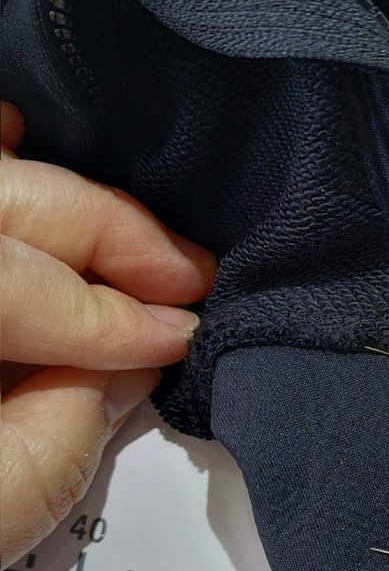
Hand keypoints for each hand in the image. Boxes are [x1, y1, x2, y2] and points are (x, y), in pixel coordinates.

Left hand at [0, 101, 215, 569]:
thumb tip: (128, 363)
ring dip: (52, 196)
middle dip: (112, 238)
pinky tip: (11, 142)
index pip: (26, 287)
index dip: (119, 315)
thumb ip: (64, 429)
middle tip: (188, 274)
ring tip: (133, 231)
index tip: (181, 334)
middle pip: (3, 202)